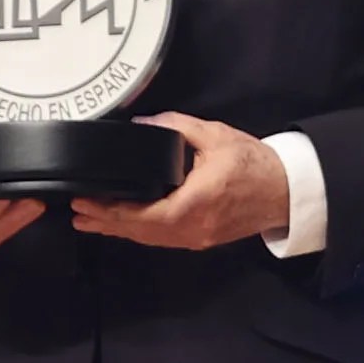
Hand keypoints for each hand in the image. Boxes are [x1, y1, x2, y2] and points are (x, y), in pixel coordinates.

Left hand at [68, 112, 292, 254]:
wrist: (286, 190)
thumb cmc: (255, 164)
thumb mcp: (216, 136)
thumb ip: (177, 127)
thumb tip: (143, 123)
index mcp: (195, 202)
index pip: (143, 215)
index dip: (112, 211)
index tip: (87, 201)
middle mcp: (193, 227)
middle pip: (140, 231)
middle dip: (107, 222)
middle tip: (78, 212)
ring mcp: (197, 237)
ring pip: (150, 239)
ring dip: (119, 230)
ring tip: (91, 222)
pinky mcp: (202, 238)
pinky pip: (163, 239)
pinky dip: (139, 232)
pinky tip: (125, 226)